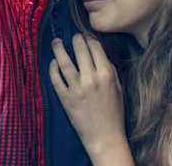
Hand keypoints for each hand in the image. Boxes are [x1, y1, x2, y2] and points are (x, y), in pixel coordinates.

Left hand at [50, 34, 127, 158]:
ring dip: (58, 49)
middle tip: (72, 36)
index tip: (85, 34)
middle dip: (75, 39)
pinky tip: (53, 63)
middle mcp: (91, 78)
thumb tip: (99, 54)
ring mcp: (77, 89)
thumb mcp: (118, 87)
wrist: (105, 136)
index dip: (89, 37)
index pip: (95, 47)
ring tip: (56, 41)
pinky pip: (56, 80)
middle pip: (80, 50)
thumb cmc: (114, 112)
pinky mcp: (66, 99)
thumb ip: (110, 69)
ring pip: (64, 62)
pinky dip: (53, 69)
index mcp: (107, 74)